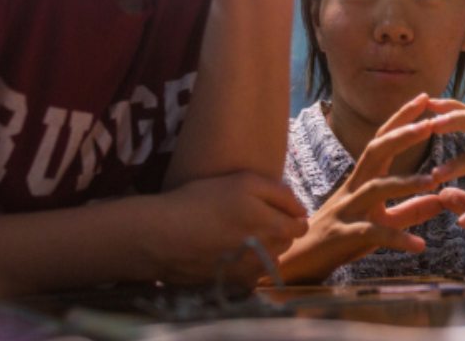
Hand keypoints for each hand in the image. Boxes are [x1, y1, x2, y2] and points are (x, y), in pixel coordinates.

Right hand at [144, 172, 307, 289]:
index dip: (291, 216)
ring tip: (241, 235)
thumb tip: (302, 210)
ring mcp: (251, 271)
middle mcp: (266, 252)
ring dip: (265, 249)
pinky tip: (231, 253)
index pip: (300, 226)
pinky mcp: (233, 283)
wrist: (163, 234)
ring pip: (271, 259)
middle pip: (286, 243)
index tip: (276, 210)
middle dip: (278, 231)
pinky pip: (253, 275)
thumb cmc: (201, 200)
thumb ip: (280, 193)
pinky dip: (248, 266)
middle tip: (254, 219)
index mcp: (273, 225)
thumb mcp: (244, 181)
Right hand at [277, 94, 444, 283]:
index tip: (424, 99)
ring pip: (376, 188)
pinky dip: (397, 238)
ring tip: (433, 182)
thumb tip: (440, 199)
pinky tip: (420, 246)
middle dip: (402, 134)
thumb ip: (408, 212)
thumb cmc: (339, 240)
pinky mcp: (343, 235)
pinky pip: (373, 233)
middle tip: (430, 122)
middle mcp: (353, 188)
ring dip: (405, 183)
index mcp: (361, 180)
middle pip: (376, 151)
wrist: (297, 263)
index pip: (381, 141)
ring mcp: (347, 210)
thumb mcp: (378, 223)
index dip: (401, 119)